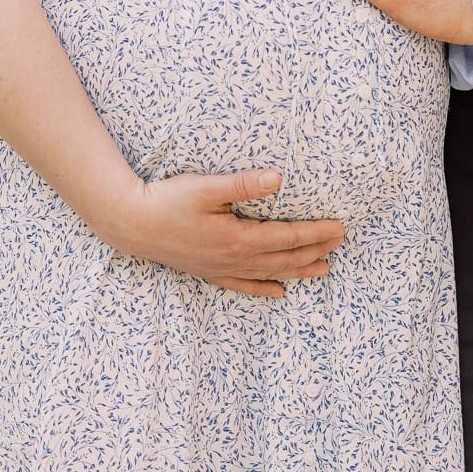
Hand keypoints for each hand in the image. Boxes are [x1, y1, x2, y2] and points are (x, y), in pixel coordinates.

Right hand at [100, 169, 344, 299]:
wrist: (132, 224)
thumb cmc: (168, 200)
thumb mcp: (206, 187)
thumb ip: (244, 184)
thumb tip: (278, 178)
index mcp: (238, 238)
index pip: (287, 237)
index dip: (315, 233)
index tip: (339, 227)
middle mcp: (234, 259)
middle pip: (284, 258)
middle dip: (315, 250)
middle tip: (340, 243)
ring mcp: (221, 269)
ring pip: (269, 274)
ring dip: (298, 271)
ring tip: (323, 270)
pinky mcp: (209, 271)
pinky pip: (243, 285)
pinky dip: (263, 289)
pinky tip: (278, 293)